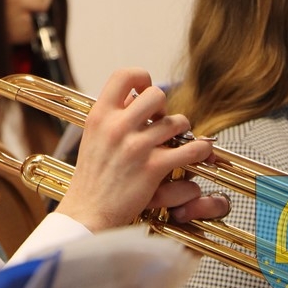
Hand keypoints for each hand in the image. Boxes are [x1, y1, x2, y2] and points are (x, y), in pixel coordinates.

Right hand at [55, 67, 224, 231]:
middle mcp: (116, 127)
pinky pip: (190, 150)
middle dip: (165, 107)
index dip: (141, 77)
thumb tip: (135, 98)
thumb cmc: (92, 177)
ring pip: (176, 122)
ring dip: (182, 130)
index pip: (123, 75)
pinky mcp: (152, 168)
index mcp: (99, 115)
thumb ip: (112, 116)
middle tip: (161, 121)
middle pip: (156, 94)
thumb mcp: (92, 137)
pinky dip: (200, 151)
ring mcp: (135, 147)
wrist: (88, 212)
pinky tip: (197, 153)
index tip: (145, 90)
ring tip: (177, 140)